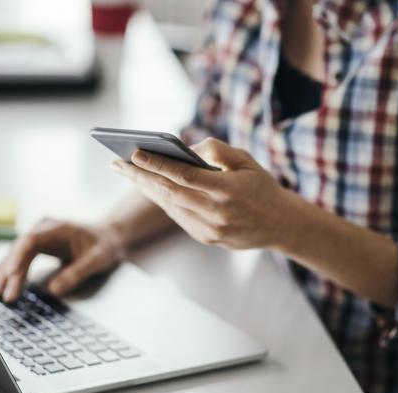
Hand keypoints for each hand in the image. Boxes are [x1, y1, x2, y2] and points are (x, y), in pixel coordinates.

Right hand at [0, 218, 124, 302]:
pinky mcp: (37, 245)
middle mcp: (43, 229)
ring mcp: (38, 235)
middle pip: (19, 249)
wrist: (109, 235)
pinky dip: (7, 270)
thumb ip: (76, 273)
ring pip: (15, 254)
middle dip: (9, 272)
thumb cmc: (105, 245)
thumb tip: (53, 290)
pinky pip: (18, 257)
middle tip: (2, 295)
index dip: (18, 258)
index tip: (11, 276)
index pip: (30, 241)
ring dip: (4, 273)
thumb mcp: (97, 260)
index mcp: (57, 229)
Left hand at [111, 138, 292, 249]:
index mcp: (228, 190)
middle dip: (140, 177)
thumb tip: (188, 148)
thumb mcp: (247, 160)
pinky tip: (149, 187)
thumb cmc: (261, 186)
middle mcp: (217, 213)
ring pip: (170, 206)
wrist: (281, 225)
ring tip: (127, 172)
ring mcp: (210, 230)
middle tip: (116, 163)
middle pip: (169, 193)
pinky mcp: (206, 239)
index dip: (158, 165)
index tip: (135, 153)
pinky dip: (162, 200)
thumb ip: (218, 150)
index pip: (185, 176)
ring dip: (146, 189)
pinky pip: (178, 216)